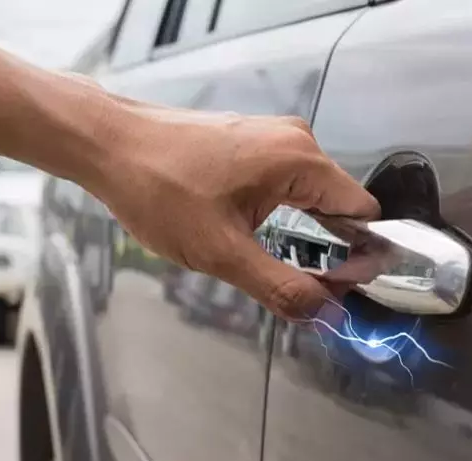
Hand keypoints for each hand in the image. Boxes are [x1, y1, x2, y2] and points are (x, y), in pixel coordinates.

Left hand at [91, 104, 379, 319]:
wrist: (108, 143)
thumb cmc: (159, 190)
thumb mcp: (221, 252)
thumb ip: (281, 287)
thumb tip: (326, 313)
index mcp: (301, 159)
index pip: (363, 211)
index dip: (361, 253)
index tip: (342, 286)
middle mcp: (297, 139)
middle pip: (341, 203)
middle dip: (336, 245)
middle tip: (313, 284)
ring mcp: (274, 135)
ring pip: (315, 193)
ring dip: (309, 230)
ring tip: (286, 263)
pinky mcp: (254, 139)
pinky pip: (291, 180)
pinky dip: (287, 210)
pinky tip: (262, 233)